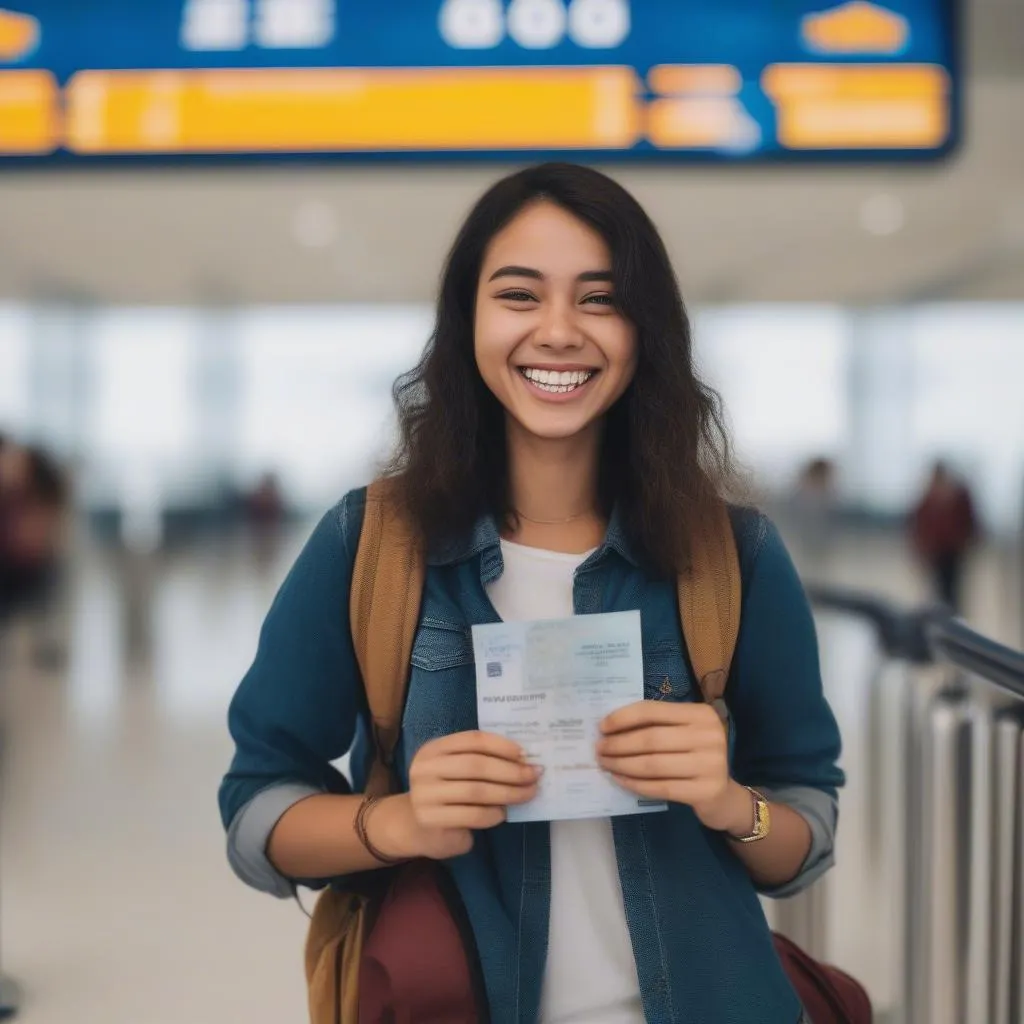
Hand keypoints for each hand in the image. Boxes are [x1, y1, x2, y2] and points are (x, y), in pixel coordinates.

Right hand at [379, 731, 539, 860]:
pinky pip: (472, 815)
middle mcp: (426, 768)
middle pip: (476, 765)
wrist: (414, 826)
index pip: (472, 740)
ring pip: (476, 791)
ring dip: (508, 793)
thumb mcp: (456, 769)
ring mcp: (426, 795)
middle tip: (534, 774)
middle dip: (510, 770)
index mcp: (434, 748)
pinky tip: (503, 814)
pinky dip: (493, 814)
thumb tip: (523, 760)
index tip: (524, 753)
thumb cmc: (445, 792)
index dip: (500, 745)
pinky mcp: (431, 820)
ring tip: (528, 794)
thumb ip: (480, 761)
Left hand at [597, 702, 750, 833]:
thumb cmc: (694, 757)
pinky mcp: (706, 791)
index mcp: (701, 714)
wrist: (723, 795)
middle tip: (599, 749)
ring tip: (605, 764)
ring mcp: (710, 765)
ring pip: (653, 764)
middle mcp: (709, 736)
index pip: (653, 711)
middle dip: (619, 744)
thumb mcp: (682, 733)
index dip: (623, 718)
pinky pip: (660, 787)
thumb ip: (656, 725)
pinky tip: (619, 780)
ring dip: (622, 764)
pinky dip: (635, 784)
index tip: (602, 727)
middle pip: (651, 739)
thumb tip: (610, 725)